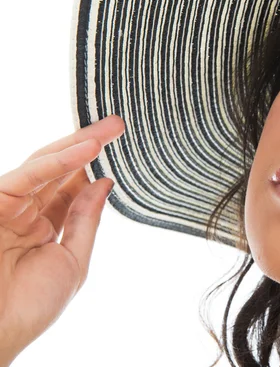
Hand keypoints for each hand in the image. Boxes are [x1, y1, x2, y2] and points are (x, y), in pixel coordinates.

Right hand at [0, 115, 124, 364]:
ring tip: (110, 129)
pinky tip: (87, 149)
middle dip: (89, 145)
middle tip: (117, 125)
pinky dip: (58, 162)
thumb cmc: (28, 306)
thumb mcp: (71, 260)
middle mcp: (24, 212)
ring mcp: (7, 206)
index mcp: (41, 227)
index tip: (117, 148)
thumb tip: (103, 184)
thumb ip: (85, 220)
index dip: (92, 166)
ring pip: (44, 165)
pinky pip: (27, 176)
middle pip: (59, 169)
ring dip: (78, 145)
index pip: (70, 187)